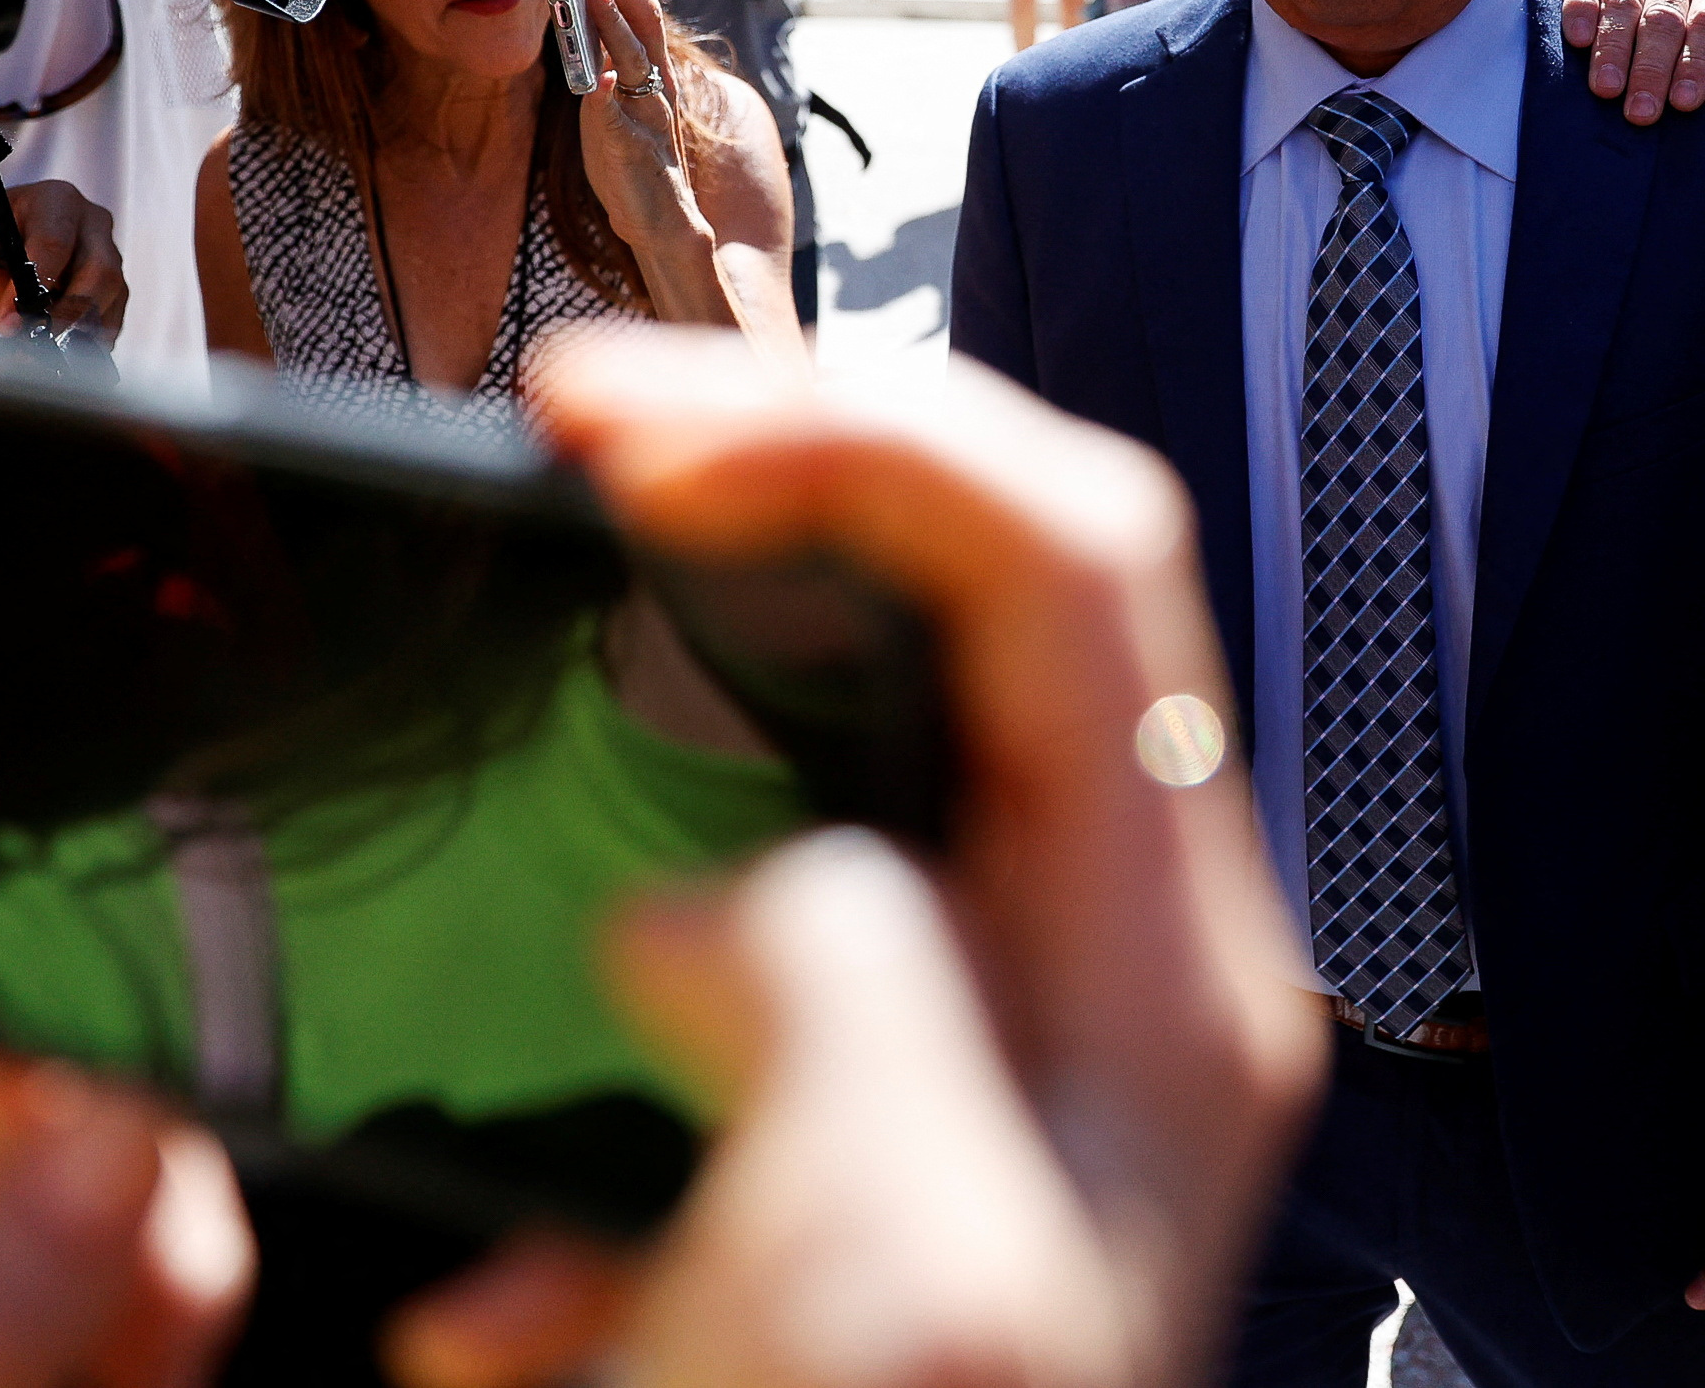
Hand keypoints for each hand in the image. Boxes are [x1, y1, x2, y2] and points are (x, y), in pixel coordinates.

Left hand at [0, 178, 128, 342]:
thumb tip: (16, 327)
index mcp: (56, 200)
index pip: (56, 243)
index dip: (37, 284)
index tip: (10, 323)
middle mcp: (92, 222)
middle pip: (101, 271)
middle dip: (70, 315)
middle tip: (39, 346)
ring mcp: (109, 251)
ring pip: (113, 296)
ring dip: (82, 333)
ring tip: (45, 358)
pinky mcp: (113, 282)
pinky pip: (112, 314)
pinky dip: (90, 339)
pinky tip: (64, 356)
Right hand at [393, 332, 1322, 1387]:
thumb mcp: (895, 1281)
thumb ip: (842, 1002)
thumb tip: (718, 896)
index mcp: (1154, 975)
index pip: (1065, 556)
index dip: (855, 430)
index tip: (623, 425)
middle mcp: (1112, 970)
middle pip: (1002, 575)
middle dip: (796, 455)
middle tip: (589, 424)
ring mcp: (1002, 1030)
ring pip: (897, 698)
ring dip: (728, 612)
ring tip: (577, 567)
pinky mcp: (878, 1108)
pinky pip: (782, 884)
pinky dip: (654, 850)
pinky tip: (550, 989)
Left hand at [570, 0, 717, 269]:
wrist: (659, 221)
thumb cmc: (632, 156)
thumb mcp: (618, 97)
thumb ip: (608, 57)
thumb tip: (585, 8)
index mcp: (651, 70)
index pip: (640, 5)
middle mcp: (656, 84)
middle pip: (642, 19)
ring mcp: (646, 114)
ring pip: (634, 55)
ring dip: (616, 14)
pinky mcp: (630, 148)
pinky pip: (618, 114)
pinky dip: (609, 88)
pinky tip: (597, 70)